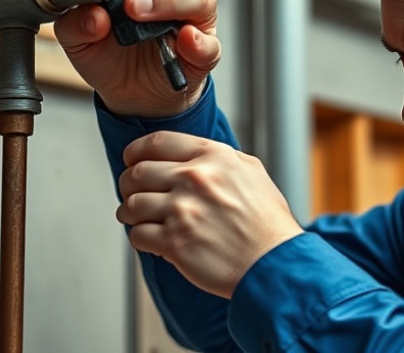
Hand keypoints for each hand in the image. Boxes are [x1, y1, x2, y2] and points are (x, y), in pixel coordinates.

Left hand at [54, 0, 220, 116]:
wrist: (129, 92)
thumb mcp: (79, 39)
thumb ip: (77, 23)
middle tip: (128, 2)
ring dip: (172, 2)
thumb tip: (93, 16)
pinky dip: (198, 43)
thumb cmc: (110, 54)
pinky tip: (184, 41)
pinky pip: (210, 44)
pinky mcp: (206, 51)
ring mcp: (196, 20)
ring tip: (143, 15)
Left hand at [115, 131, 303, 298]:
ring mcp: (183, 210)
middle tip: (134, 193)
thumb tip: (191, 154)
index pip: (156, 142)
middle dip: (129, 184)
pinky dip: (140, 238)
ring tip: (139, 218)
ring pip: (131, 204)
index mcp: (213, 157)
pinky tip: (153, 240)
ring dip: (130, 212)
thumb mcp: (251, 171)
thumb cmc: (266, 221)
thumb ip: (219, 157)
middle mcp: (195, 179)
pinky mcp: (175, 242)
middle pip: (137, 172)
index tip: (132, 160)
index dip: (136, 151)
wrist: (274, 261)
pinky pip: (137, 235)